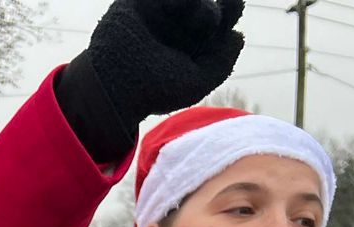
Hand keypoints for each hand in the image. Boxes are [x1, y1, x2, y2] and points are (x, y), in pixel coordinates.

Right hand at [84, 0, 245, 127]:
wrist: (116, 85)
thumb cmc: (155, 90)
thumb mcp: (198, 81)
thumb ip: (223, 62)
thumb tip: (238, 35)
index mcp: (190, 46)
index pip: (218, 20)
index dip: (231, 9)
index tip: (234, 6)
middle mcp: (176, 28)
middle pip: (207, 4)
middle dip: (214, 9)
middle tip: (209, 19)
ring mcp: (157, 13)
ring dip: (197, 3)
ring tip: (191, 14)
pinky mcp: (136, 3)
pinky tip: (174, 5)